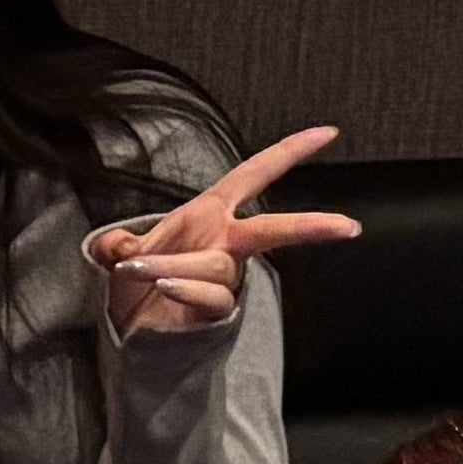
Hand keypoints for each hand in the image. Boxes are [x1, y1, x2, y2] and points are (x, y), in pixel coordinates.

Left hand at [86, 125, 358, 341]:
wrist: (129, 329)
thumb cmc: (135, 279)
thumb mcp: (120, 251)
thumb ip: (116, 242)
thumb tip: (114, 245)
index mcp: (209, 212)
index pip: (254, 174)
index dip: (288, 153)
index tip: (326, 134)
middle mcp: (224, 241)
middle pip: (272, 229)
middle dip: (309, 225)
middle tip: (348, 226)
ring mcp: (225, 276)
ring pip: (218, 265)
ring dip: (176, 266)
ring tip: (141, 270)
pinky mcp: (217, 310)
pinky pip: (213, 295)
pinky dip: (187, 287)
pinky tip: (164, 286)